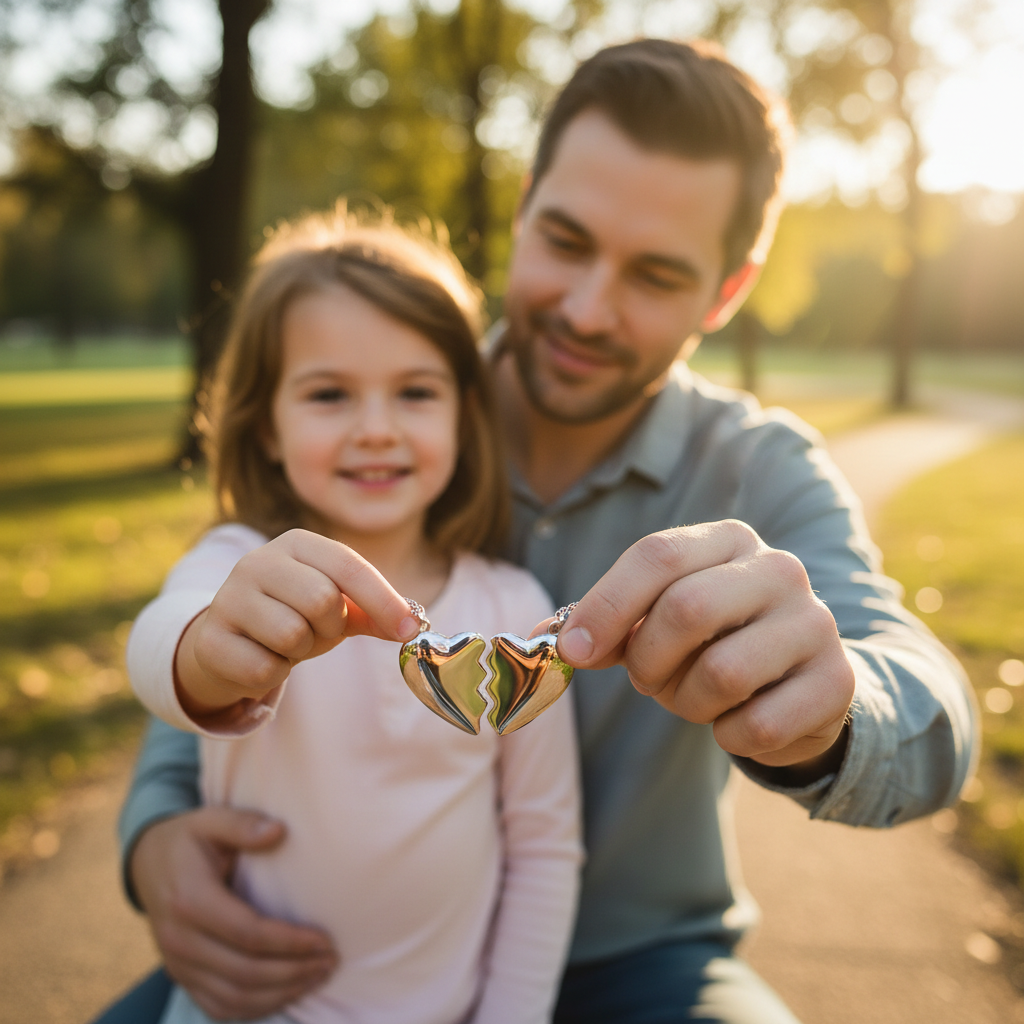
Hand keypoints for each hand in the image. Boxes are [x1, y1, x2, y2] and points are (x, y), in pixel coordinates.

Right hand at [131, 807, 338, 1020]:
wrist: (147, 864)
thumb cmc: (189, 839)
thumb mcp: (211, 820)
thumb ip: (243, 824)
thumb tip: (278, 831)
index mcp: (190, 901)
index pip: (248, 934)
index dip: (290, 942)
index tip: (325, 940)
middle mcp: (179, 940)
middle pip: (245, 973)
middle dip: (294, 972)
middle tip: (330, 961)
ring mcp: (177, 964)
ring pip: (233, 998)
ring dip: (281, 994)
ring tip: (317, 976)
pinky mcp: (180, 977)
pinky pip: (218, 1007)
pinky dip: (255, 1008)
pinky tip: (286, 992)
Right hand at [176, 529, 420, 714]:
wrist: (230, 640)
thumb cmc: (294, 615)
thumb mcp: (337, 606)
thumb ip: (374, 611)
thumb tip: (411, 625)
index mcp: (296, 543)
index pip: (348, 565)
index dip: (383, 600)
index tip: (408, 629)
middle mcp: (258, 561)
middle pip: (322, 600)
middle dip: (330, 627)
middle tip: (317, 630)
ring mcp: (228, 597)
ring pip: (292, 634)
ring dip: (300, 650)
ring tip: (287, 642)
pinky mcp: (211, 638)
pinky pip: (265, 667)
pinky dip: (275, 671)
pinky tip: (263, 657)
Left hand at [554, 521, 854, 772]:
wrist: (801, 685)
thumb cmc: (714, 644)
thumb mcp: (661, 621)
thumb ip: (609, 625)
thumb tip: (552, 642)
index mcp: (729, 540)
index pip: (658, 555)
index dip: (606, 605)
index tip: (572, 651)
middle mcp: (779, 569)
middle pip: (686, 610)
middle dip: (649, 661)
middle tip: (647, 682)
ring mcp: (815, 623)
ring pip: (721, 673)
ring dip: (688, 702)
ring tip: (697, 697)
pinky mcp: (837, 682)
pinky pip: (756, 725)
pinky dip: (728, 737)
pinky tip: (738, 722)